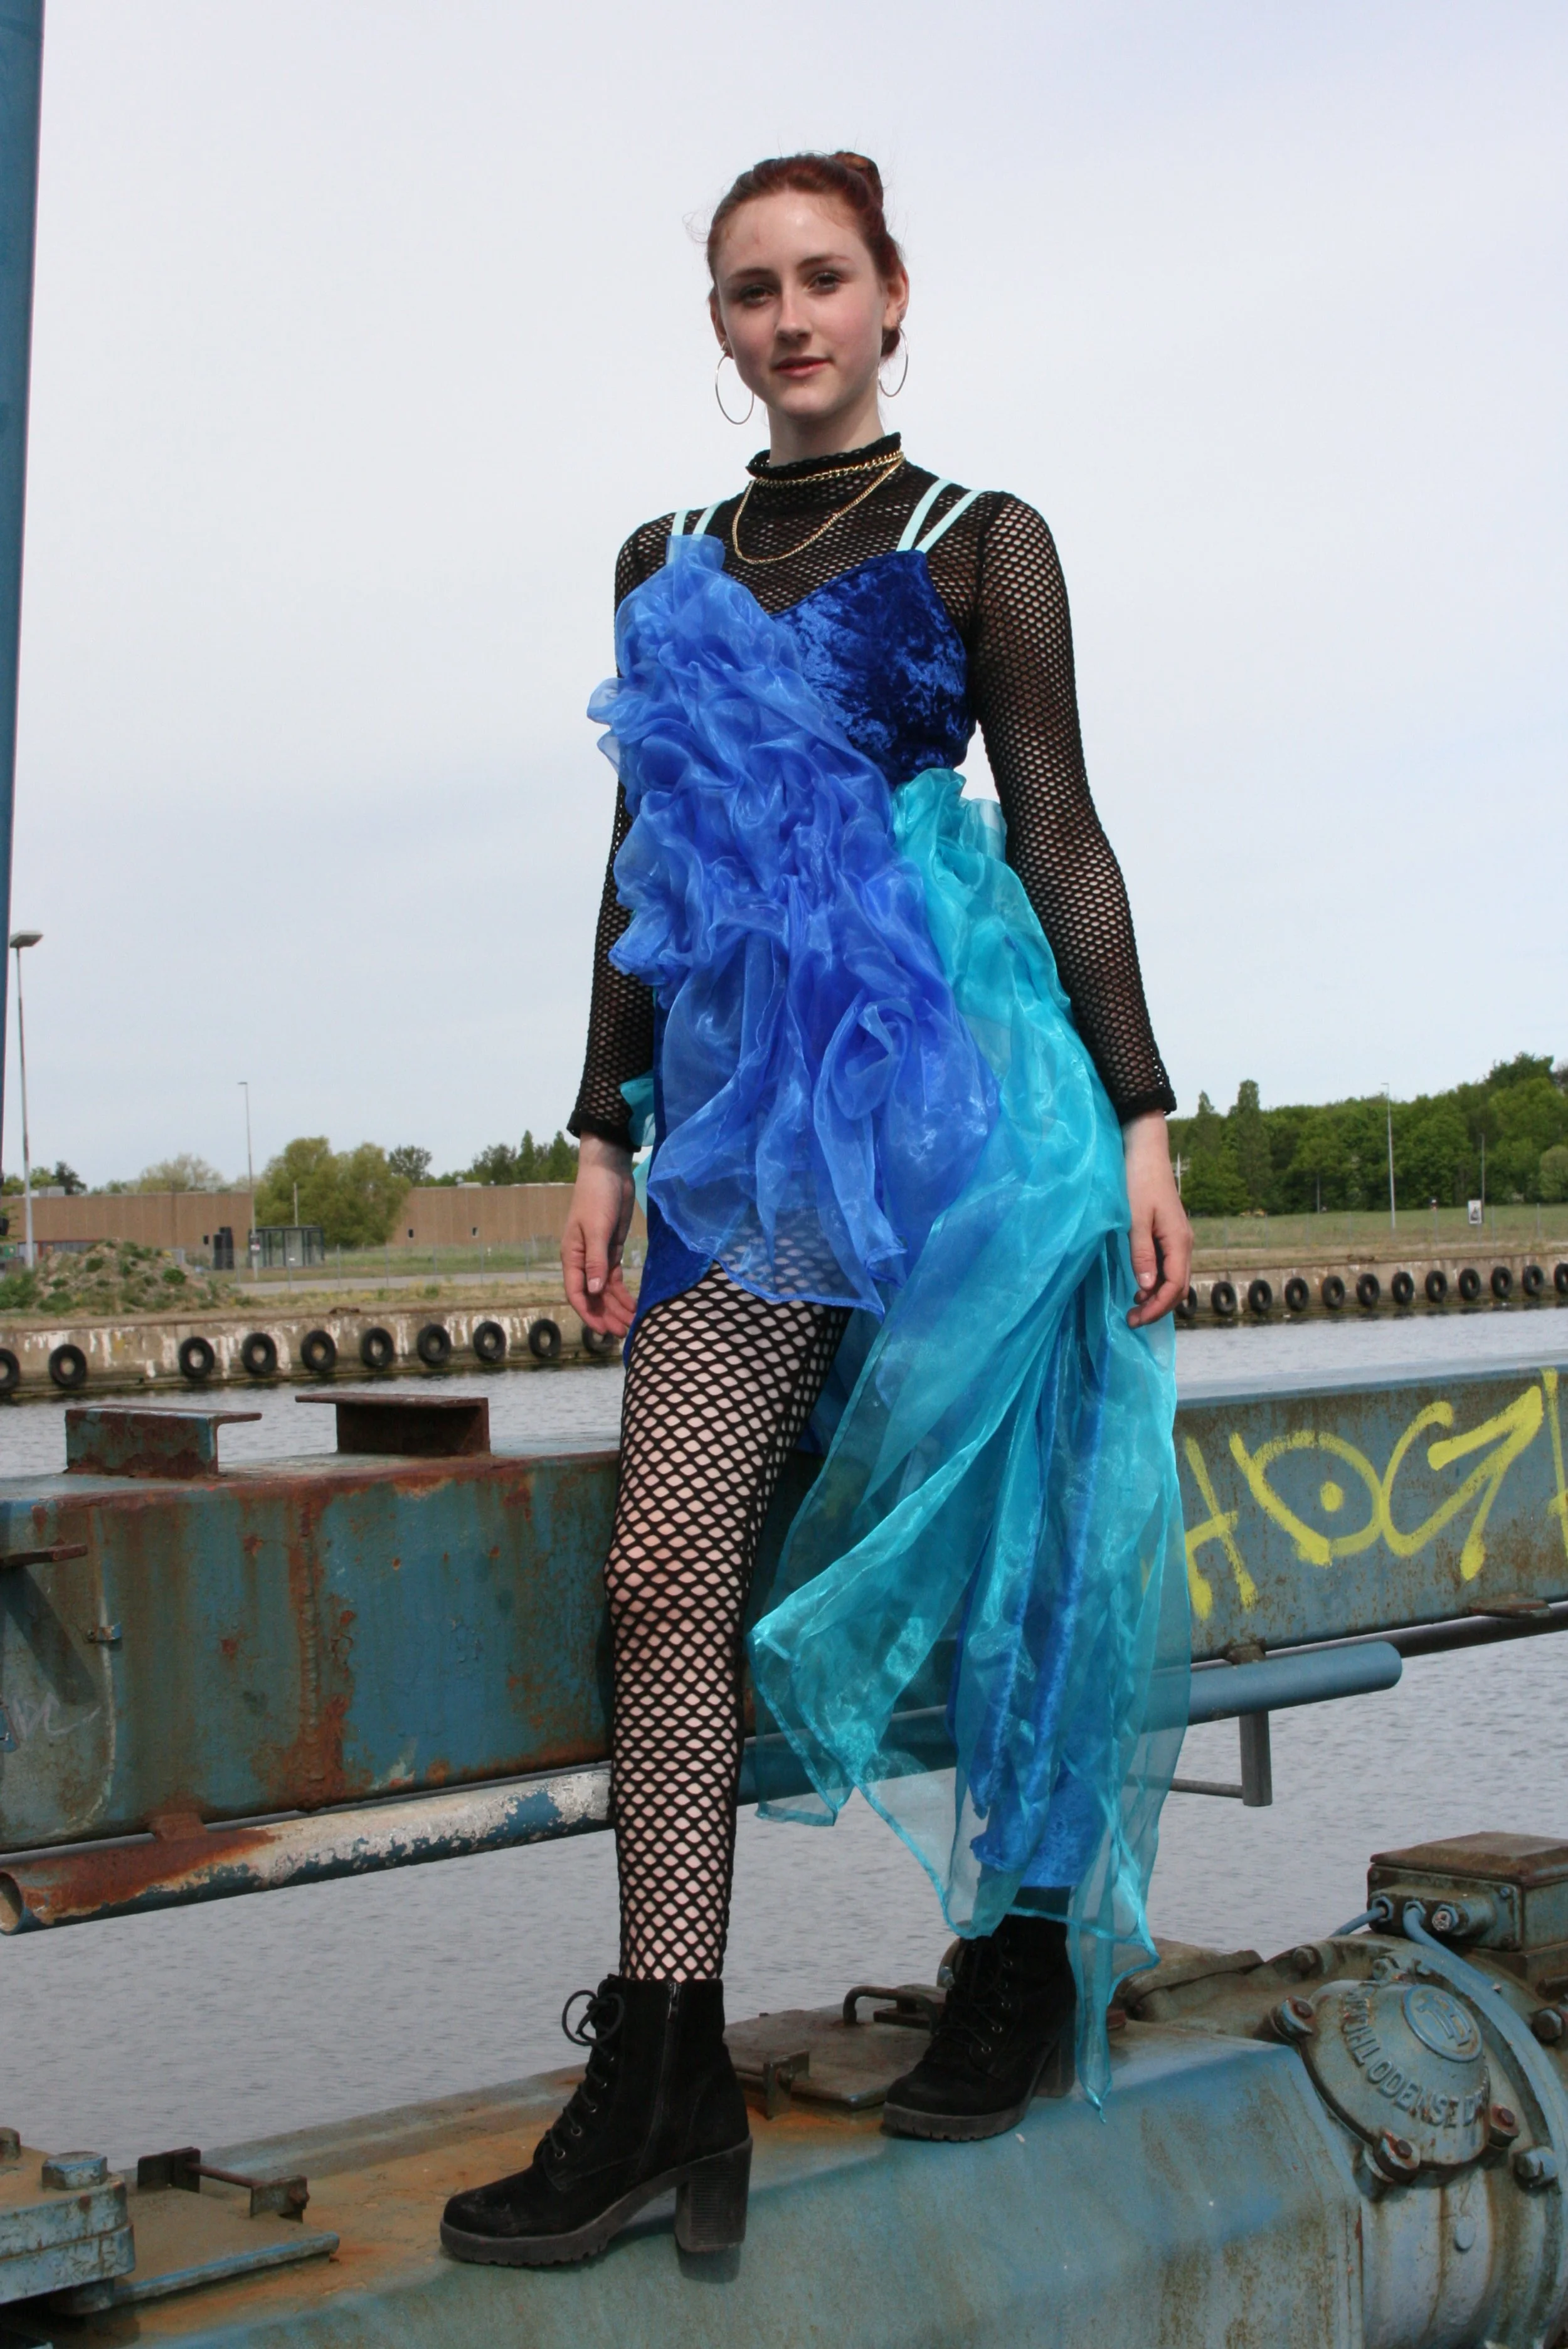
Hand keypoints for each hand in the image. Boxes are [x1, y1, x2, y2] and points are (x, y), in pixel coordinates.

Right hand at [562, 1135, 637, 1337]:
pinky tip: (634, 1306)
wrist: (609, 1173)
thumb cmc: (597, 1198)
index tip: (603, 1331)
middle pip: (593, 1297)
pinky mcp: (613, 1252)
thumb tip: (593, 1292)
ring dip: (616, 1308)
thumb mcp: (596, 1229)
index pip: (577, 1293)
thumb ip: (596, 1261)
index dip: (588, 1314)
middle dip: (606, 1316)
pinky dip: (623, 1294)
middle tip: (624, 1334)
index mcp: (572, 1257)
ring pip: (605, 1291)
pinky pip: (615, 1280)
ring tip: (631, 1326)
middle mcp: (583, 1261)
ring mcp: (598, 1257)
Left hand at [1123, 1112, 1190, 1327]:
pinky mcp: (1170, 1233)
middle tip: (1131, 1320)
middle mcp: (1184, 1243)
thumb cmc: (1137, 1181)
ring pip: (1175, 1278)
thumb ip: (1141, 1253)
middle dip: (1158, 1308)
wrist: (1144, 1151)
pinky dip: (1157, 1282)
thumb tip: (1148, 1287)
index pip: (1174, 1288)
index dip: (1156, 1308)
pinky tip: (1141, 1285)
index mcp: (1179, 1242)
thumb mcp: (1135, 1219)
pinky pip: (1169, 1266)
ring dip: (1157, 1296)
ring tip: (1134, 1306)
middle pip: (1178, 1288)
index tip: (1134, 1320)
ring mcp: (1178, 1238)